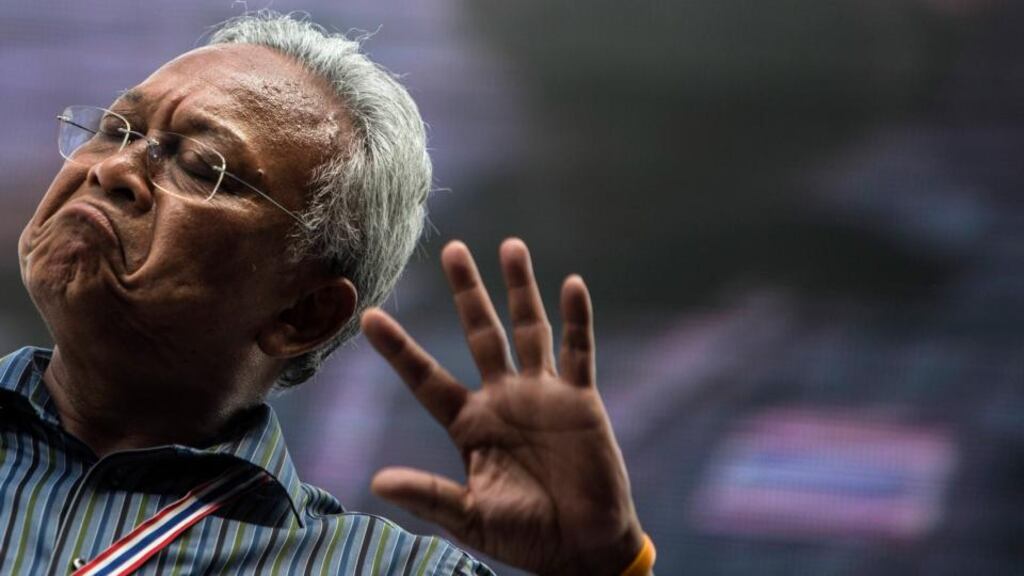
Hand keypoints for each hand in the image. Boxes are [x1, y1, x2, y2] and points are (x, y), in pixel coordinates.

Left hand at [361, 238, 644, 575]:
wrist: (584, 547)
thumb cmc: (526, 536)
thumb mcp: (472, 518)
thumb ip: (429, 497)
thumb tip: (377, 482)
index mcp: (469, 424)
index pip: (426, 378)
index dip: (399, 349)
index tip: (369, 316)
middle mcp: (502, 399)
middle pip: (479, 333)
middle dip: (467, 292)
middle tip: (451, 249)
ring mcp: (542, 394)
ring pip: (528, 329)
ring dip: (520, 288)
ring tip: (509, 246)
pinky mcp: (581, 399)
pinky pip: (578, 350)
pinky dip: (577, 318)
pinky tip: (571, 284)